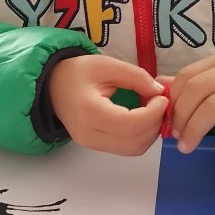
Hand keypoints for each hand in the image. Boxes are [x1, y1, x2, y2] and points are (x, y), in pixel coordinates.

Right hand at [48, 55, 166, 155]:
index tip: (162, 97)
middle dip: (155, 123)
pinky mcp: (96, 147)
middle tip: (160, 102)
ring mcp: (92, 144)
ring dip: (150, 132)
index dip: (153, 114)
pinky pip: (127, 148)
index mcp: (89, 111)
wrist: (52, 86)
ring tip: (152, 110)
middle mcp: (89, 134)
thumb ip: (136, 76)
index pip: (129, 124)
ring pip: (133, 149)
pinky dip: (141, 136)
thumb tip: (159, 92)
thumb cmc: (77, 73)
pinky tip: (143, 118)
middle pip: (134, 141)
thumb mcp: (107, 65)